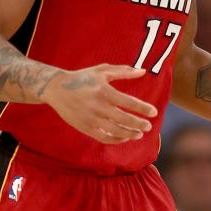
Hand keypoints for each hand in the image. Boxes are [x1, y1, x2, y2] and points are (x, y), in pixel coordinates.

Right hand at [43, 64, 157, 143]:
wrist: (56, 89)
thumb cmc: (82, 78)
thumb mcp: (102, 71)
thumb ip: (124, 71)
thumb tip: (143, 72)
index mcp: (104, 91)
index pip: (129, 102)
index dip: (143, 109)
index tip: (154, 112)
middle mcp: (98, 106)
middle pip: (124, 119)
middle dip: (139, 124)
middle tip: (148, 126)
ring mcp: (91, 119)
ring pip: (115, 131)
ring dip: (130, 134)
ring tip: (139, 134)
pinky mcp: (85, 127)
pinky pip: (103, 138)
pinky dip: (116, 140)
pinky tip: (124, 137)